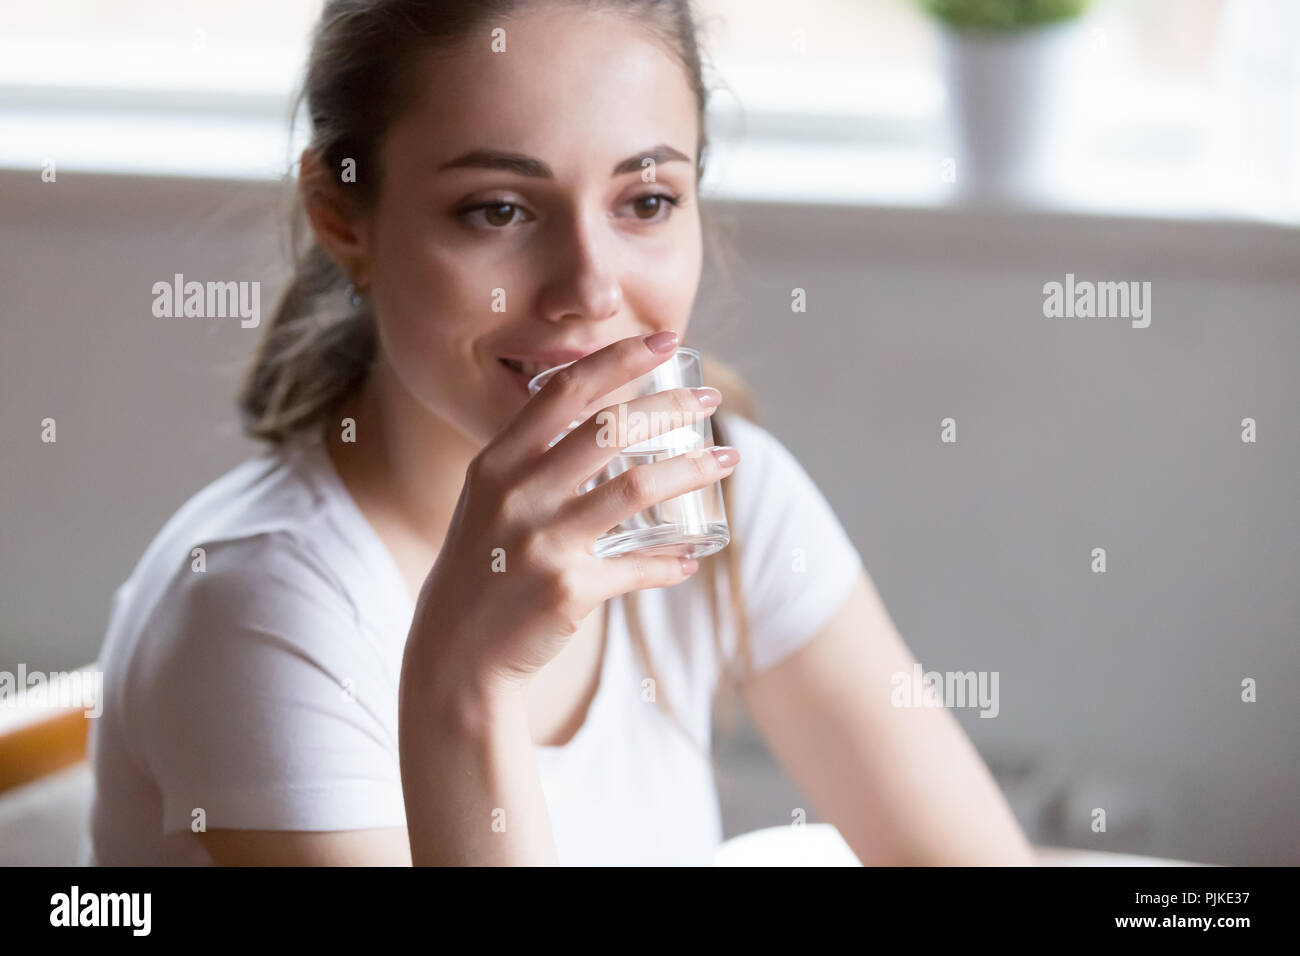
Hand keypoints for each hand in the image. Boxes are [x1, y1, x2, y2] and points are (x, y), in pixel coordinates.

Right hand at [406, 331, 738, 695]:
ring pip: (636, 487)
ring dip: (692, 469)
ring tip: (727, 459)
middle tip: (709, 397)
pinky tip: (694, 556)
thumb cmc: (483, 568)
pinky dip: (672, 562)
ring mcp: (542, 542)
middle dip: (670, 404)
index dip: (618, 359)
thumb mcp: (489, 502)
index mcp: (497, 463)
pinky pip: (639, 566)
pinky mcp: (568, 590)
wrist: (455, 655)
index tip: (665, 341)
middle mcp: (516, 495)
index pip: (564, 392)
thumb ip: (533, 461)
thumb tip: (603, 424)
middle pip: (608, 430)